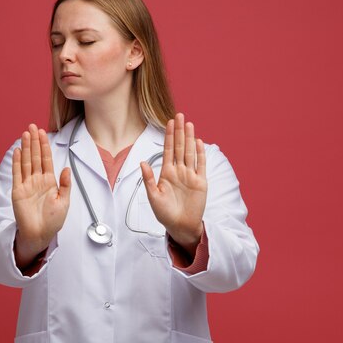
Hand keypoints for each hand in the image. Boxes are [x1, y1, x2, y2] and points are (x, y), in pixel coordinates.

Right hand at [12, 124, 70, 267]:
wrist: (40, 234)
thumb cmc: (53, 221)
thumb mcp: (64, 202)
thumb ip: (65, 185)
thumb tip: (66, 168)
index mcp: (49, 182)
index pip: (46, 160)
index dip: (45, 146)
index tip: (43, 133)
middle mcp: (37, 181)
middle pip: (35, 157)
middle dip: (34, 142)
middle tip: (32, 126)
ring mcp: (27, 185)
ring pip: (26, 162)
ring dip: (26, 148)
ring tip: (25, 134)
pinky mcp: (18, 191)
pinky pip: (17, 174)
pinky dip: (17, 162)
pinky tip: (17, 151)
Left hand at [140, 113, 206, 253]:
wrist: (180, 226)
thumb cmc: (164, 213)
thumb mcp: (153, 196)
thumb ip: (148, 179)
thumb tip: (142, 162)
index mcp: (166, 173)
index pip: (168, 150)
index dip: (168, 136)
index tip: (169, 122)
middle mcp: (179, 171)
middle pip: (179, 147)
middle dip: (179, 131)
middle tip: (180, 115)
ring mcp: (190, 176)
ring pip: (189, 153)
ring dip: (189, 138)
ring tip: (189, 124)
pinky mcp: (200, 183)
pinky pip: (200, 165)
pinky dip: (200, 154)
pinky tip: (198, 142)